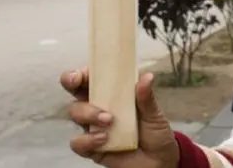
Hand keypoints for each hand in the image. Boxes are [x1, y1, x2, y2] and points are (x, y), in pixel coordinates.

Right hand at [62, 68, 179, 167]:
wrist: (159, 162)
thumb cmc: (155, 132)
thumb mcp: (154, 114)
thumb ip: (146, 97)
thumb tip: (147, 77)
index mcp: (112, 95)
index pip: (91, 79)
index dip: (80, 73)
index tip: (80, 74)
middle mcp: (98, 109)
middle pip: (76, 92)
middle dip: (73, 86)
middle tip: (79, 85)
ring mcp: (94, 128)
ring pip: (75, 114)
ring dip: (88, 113)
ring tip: (109, 120)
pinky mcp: (92, 149)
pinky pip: (78, 143)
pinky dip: (87, 140)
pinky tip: (104, 139)